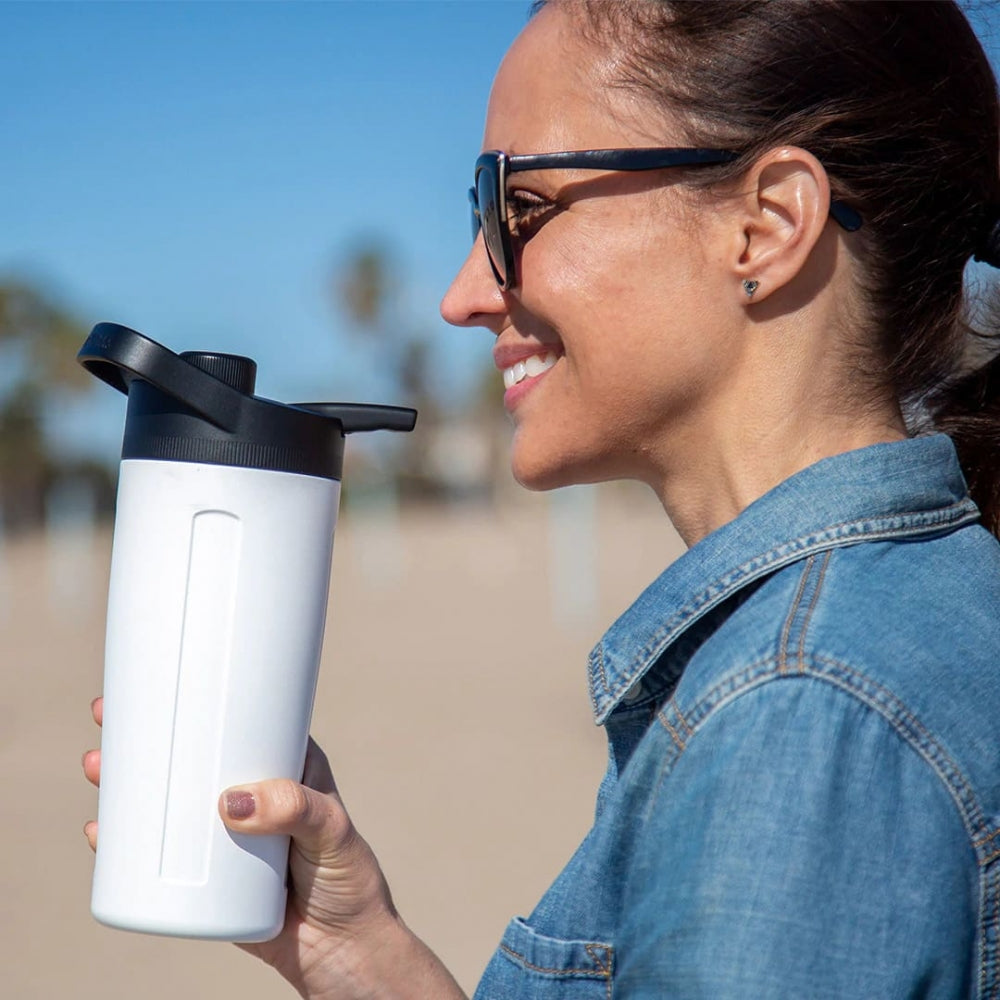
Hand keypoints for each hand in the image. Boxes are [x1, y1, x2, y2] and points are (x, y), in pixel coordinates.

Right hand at [83, 698, 465, 999]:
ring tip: (98, 768)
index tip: (162, 681)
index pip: (239, 721)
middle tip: (107, 723)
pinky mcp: (206, 878)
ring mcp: (224, 835)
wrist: (341, 952)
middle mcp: (250, 794)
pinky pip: (159, 854)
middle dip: (148, 736)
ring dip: (128, 782)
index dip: (200, 699)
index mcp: (283, 767)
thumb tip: (229, 802)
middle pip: (191, 756)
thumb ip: (295, 810)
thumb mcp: (333, 833)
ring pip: (168, 800)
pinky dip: (127, 842)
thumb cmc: (349, 880)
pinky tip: (100, 832)